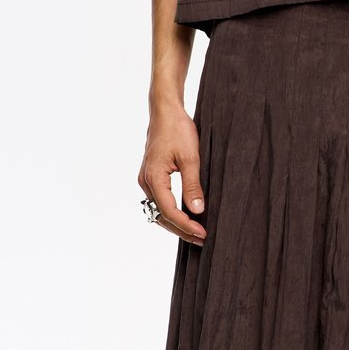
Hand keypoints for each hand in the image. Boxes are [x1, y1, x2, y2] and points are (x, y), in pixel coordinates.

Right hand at [138, 104, 206, 245]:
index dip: (186, 225)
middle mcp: (146, 182)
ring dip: (175, 222)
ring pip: (158, 210)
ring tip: (195, 231)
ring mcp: (146, 179)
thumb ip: (192, 185)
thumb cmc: (177, 129)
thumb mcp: (190, 157)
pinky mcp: (150, 175)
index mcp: (154, 178)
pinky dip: (170, 211)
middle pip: (161, 216)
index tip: (202, 233)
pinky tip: (184, 214)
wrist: (165, 111)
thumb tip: (197, 211)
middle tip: (201, 238)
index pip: (169, 212)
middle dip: (181, 229)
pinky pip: (158, 200)